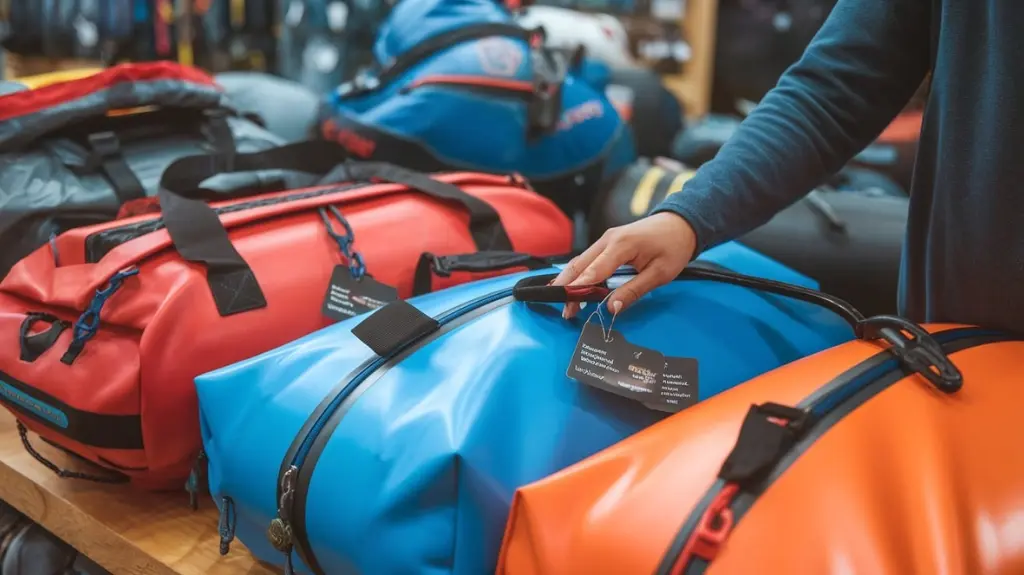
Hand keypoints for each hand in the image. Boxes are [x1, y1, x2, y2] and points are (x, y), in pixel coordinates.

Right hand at [553, 212, 697, 318]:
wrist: (680, 223)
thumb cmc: (673, 247)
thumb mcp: (659, 274)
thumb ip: (633, 291)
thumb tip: (611, 307)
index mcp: (621, 245)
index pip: (594, 271)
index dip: (579, 290)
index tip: (569, 307)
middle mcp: (608, 239)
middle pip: (579, 265)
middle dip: (568, 288)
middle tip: (565, 310)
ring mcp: (606, 239)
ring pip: (581, 261)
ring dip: (571, 281)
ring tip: (566, 303)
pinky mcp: (607, 242)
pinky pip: (589, 259)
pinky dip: (580, 274)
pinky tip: (575, 287)